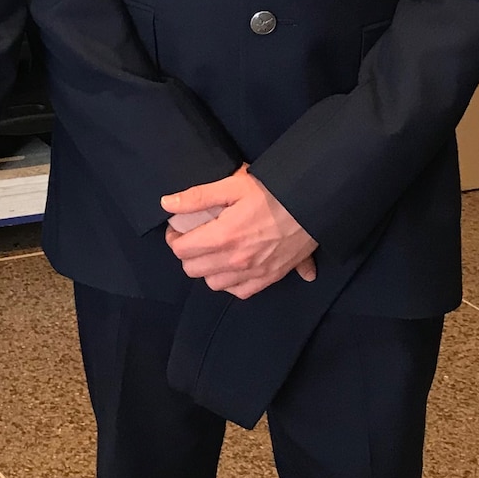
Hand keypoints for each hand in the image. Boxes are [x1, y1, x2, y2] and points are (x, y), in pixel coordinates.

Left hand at [160, 166, 317, 298]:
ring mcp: (253, 273)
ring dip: (208, 269)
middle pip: (193, 269)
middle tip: (194, 238)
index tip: (179, 229)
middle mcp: (235, 260)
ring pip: (213, 284)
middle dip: (188, 253)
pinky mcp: (269, 278)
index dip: (174, 238)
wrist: (312, 204)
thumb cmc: (273, 191)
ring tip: (214, 251)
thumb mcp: (233, 185)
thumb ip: (197, 197)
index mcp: (223, 237)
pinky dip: (232, 282)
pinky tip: (234, 266)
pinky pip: (239, 292)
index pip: (181, 250)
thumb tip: (166, 204)